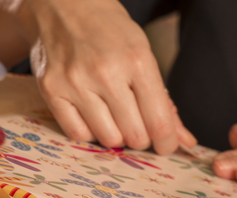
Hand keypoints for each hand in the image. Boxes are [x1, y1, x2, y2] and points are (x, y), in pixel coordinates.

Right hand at [18, 0, 195, 154]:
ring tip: (114, 115)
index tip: (166, 145)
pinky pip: (77, 133)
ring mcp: (75, 81)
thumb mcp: (144, 55)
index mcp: (137, 60)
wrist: (64, 5)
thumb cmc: (110, 30)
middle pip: (135, 136)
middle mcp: (105, 72)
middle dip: (141, 137)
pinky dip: (89, 131)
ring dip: (116, 135)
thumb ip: (165, 102)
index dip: (167, 142)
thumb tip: (185, 141)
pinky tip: (93, 114)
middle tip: (138, 123)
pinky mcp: (51, 89)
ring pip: (107, 138)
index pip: (159, 122)